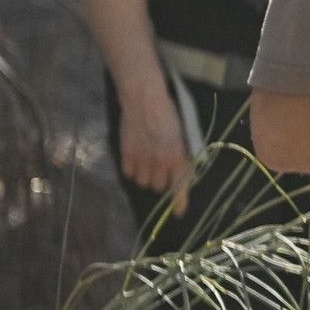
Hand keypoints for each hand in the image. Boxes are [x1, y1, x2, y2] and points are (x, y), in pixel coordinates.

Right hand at [114, 72, 194, 214]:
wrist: (143, 97)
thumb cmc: (168, 111)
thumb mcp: (183, 133)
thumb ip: (182, 154)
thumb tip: (184, 171)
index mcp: (177, 156)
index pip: (179, 184)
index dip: (179, 201)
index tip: (178, 212)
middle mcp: (158, 161)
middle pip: (159, 186)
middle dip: (162, 180)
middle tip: (162, 166)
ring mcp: (140, 159)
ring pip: (143, 182)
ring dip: (147, 175)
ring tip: (148, 161)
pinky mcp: (125, 154)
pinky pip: (129, 174)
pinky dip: (133, 170)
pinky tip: (137, 157)